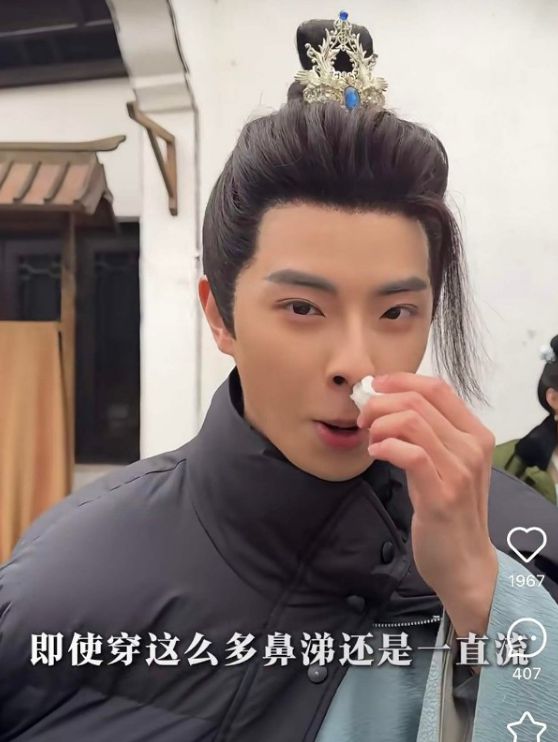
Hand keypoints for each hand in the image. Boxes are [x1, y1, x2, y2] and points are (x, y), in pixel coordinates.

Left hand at [357, 373, 498, 636]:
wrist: (465, 563)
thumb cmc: (449, 511)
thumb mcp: (445, 465)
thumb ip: (428, 435)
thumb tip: (388, 406)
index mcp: (475, 434)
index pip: (437, 387)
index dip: (401, 380)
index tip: (374, 386)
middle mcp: (472, 447)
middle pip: (419, 400)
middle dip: (381, 402)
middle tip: (363, 418)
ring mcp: (460, 470)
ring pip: (413, 421)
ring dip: (380, 423)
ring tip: (370, 438)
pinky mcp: (442, 494)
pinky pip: (410, 453)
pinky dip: (386, 446)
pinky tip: (376, 454)